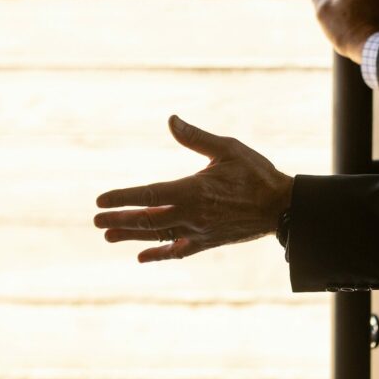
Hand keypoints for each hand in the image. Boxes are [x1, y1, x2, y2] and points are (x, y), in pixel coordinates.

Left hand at [94, 115, 292, 262]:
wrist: (282, 207)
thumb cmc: (256, 173)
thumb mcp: (228, 148)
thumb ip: (196, 137)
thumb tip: (171, 120)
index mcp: (193, 190)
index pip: (148, 195)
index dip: (122, 197)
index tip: (100, 199)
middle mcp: (191, 214)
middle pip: (147, 220)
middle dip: (119, 219)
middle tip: (96, 220)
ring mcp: (198, 232)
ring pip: (158, 236)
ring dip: (132, 236)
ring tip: (109, 236)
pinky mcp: (207, 242)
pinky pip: (178, 251)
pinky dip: (159, 254)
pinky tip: (142, 257)